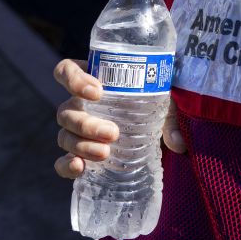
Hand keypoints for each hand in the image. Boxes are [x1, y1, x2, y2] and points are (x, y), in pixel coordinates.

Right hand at [52, 58, 185, 179]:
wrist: (151, 134)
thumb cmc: (152, 107)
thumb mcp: (163, 105)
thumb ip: (170, 119)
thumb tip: (178, 144)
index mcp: (93, 82)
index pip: (67, 71)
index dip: (73, 79)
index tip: (97, 92)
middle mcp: (79, 105)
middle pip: (66, 110)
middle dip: (86, 124)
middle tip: (113, 133)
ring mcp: (75, 131)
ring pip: (64, 135)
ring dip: (81, 145)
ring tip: (105, 152)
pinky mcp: (78, 155)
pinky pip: (62, 162)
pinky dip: (66, 166)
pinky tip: (79, 168)